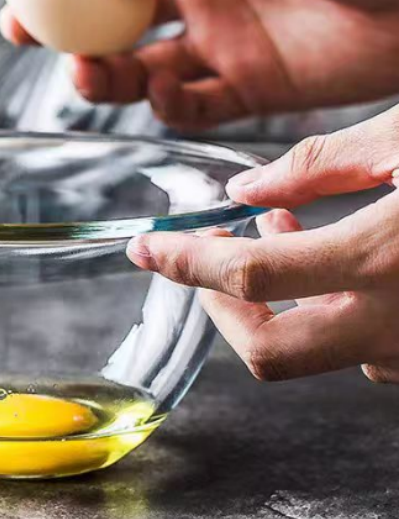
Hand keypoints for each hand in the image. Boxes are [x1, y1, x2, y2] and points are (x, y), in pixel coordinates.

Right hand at [0, 0, 398, 130]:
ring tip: (83, 72)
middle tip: (21, 29)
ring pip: (136, 64)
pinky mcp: (241, 89)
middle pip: (107, 5)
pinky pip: (185, 104)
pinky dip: (164, 106)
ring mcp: (217, 41)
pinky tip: (162, 95)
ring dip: (102, 71)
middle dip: (58, 17)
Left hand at [126, 106, 398, 381]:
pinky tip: (336, 258)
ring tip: (277, 230)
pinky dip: (326, 310)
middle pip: (268, 351)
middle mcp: (398, 326)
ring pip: (313, 353)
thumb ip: (323, 165)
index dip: (186, 262)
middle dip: (220, 307)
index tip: (144, 249)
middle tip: (207, 256)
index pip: (252, 276)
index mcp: (386, 260)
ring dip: (275, 303)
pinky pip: (358, 349)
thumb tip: (246, 189)